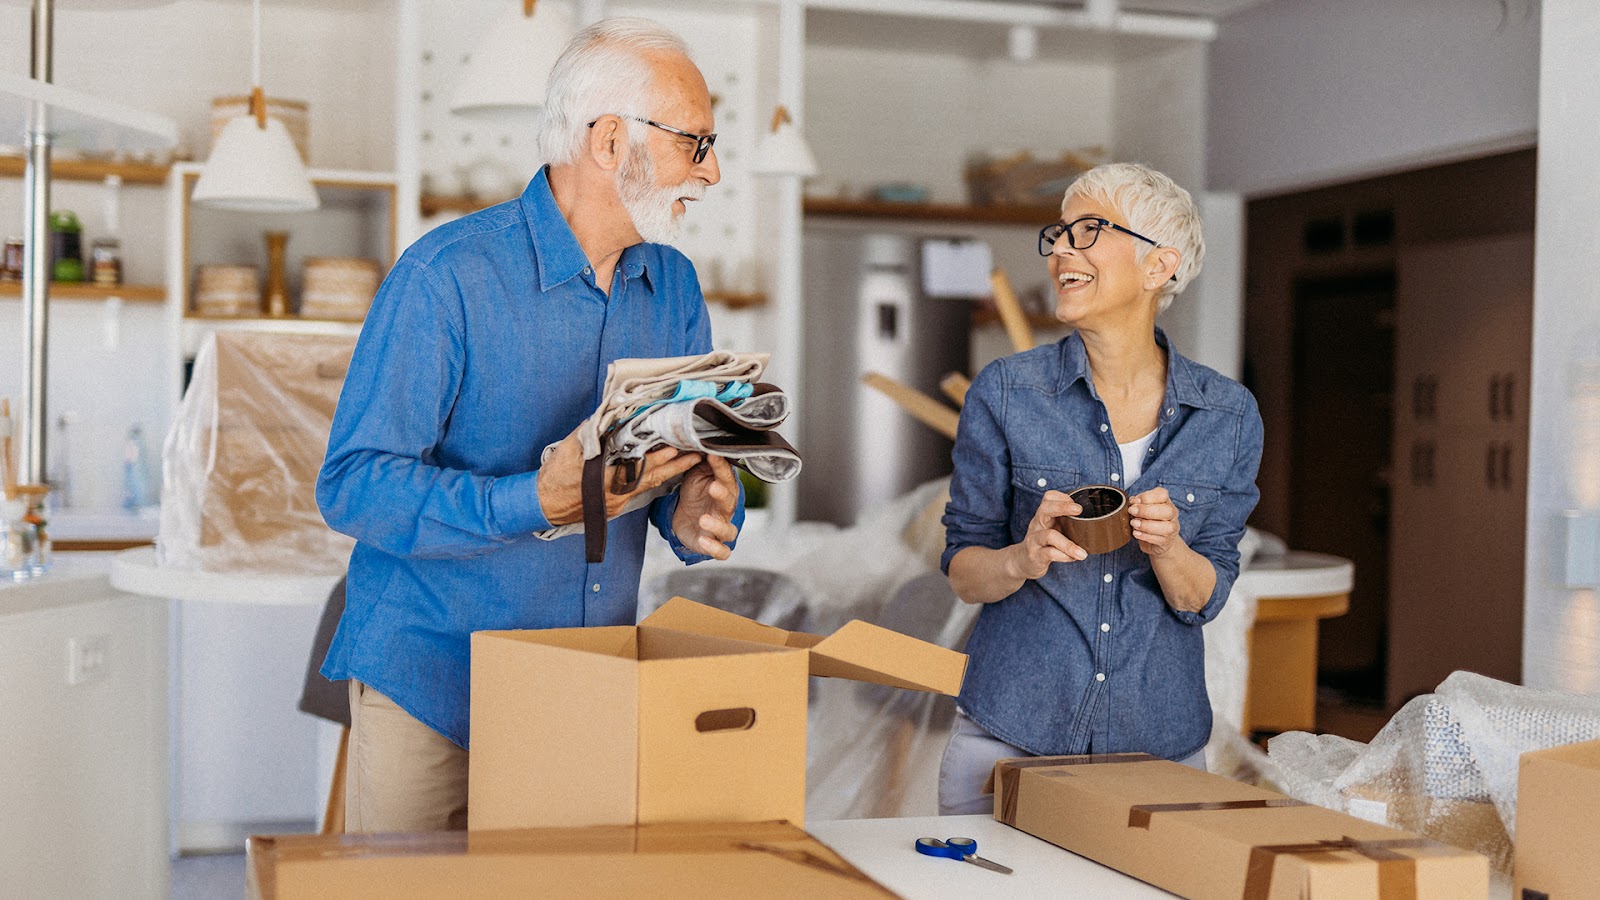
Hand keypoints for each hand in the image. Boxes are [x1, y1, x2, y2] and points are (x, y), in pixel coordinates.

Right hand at [537, 428, 703, 526]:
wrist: (543, 504)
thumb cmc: (554, 478)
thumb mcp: (567, 450)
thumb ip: (589, 434)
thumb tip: (605, 417)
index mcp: (605, 481)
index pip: (638, 469)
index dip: (658, 459)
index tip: (675, 448)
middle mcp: (616, 495)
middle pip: (651, 479)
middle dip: (675, 466)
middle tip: (696, 454)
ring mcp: (617, 503)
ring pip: (648, 486)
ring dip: (669, 473)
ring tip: (689, 461)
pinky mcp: (616, 506)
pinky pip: (640, 491)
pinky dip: (654, 480)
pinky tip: (666, 471)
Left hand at [672, 454, 739, 558]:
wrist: (684, 517)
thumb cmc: (696, 493)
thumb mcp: (697, 475)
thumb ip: (704, 464)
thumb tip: (705, 444)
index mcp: (724, 489)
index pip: (726, 478)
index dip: (721, 468)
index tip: (712, 456)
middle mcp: (726, 509)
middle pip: (730, 502)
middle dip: (723, 494)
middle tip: (713, 487)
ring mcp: (720, 528)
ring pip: (729, 531)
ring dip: (718, 525)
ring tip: (703, 519)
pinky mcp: (712, 544)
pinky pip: (722, 551)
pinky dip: (715, 548)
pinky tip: (703, 541)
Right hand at [1005, 490, 1086, 580]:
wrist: (1022, 561)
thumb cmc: (1044, 543)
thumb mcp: (1054, 529)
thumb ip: (1070, 525)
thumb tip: (1098, 525)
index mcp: (1044, 515)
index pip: (1048, 497)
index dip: (1063, 498)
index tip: (1078, 506)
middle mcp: (1037, 524)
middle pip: (1045, 509)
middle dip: (1062, 507)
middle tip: (1079, 510)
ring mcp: (1034, 539)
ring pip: (1049, 535)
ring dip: (1068, 544)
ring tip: (1082, 553)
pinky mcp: (1034, 555)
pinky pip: (1049, 553)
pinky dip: (1063, 556)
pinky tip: (1073, 559)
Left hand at [1128, 487, 1182, 557]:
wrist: (1156, 541)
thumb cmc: (1147, 520)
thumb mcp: (1141, 509)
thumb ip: (1137, 504)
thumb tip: (1132, 501)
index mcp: (1165, 501)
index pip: (1162, 495)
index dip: (1147, 497)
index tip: (1133, 501)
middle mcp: (1172, 513)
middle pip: (1167, 510)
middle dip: (1147, 511)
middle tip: (1132, 512)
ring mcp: (1172, 528)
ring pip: (1166, 527)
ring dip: (1147, 525)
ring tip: (1134, 524)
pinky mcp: (1167, 541)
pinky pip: (1159, 539)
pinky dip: (1146, 536)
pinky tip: (1136, 533)